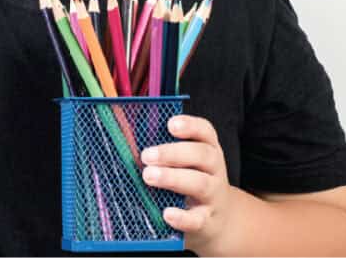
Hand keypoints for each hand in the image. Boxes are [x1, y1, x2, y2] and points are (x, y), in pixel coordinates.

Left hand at [140, 114, 237, 255]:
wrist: (219, 221)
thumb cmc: (192, 182)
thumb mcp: (186, 164)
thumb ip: (164, 151)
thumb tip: (126, 138)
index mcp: (208, 150)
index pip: (205, 132)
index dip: (190, 126)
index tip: (170, 124)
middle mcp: (214, 170)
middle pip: (202, 155)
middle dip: (173, 153)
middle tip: (146, 155)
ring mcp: (213, 196)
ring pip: (200, 184)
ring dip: (173, 178)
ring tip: (148, 176)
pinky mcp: (207, 221)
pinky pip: (198, 219)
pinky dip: (183, 217)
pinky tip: (167, 213)